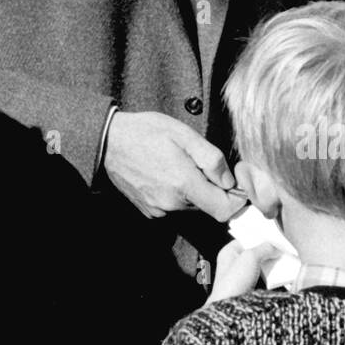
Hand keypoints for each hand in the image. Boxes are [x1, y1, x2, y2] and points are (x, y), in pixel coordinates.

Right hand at [103, 111, 245, 220]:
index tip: (234, 184)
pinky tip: (165, 173)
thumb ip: (211, 159)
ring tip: (178, 165)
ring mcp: (158, 210)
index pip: (224, 211)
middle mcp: (171, 204)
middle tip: (199, 163)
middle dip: (212, 189)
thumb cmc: (146, 132)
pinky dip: (177, 194)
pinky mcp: (149, 211)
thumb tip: (230, 181)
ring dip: (193, 190)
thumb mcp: (184, 134)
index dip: (236, 200)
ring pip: (191, 207)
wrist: (108, 142)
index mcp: (183, 184)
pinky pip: (174, 207)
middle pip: (208, 207)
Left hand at [206, 238, 281, 304]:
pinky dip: (270, 275)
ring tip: (285, 261)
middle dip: (268, 251)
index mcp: (229, 252)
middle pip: (254, 252)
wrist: (232, 311)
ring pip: (259, 265)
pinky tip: (279, 274)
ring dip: (271, 263)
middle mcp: (233, 262)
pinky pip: (261, 277)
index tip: (275, 237)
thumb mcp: (250, 257)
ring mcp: (240, 276)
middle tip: (283, 249)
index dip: (260, 237)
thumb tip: (275, 247)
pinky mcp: (248, 288)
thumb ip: (264, 248)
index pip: (246, 239)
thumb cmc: (234, 281)